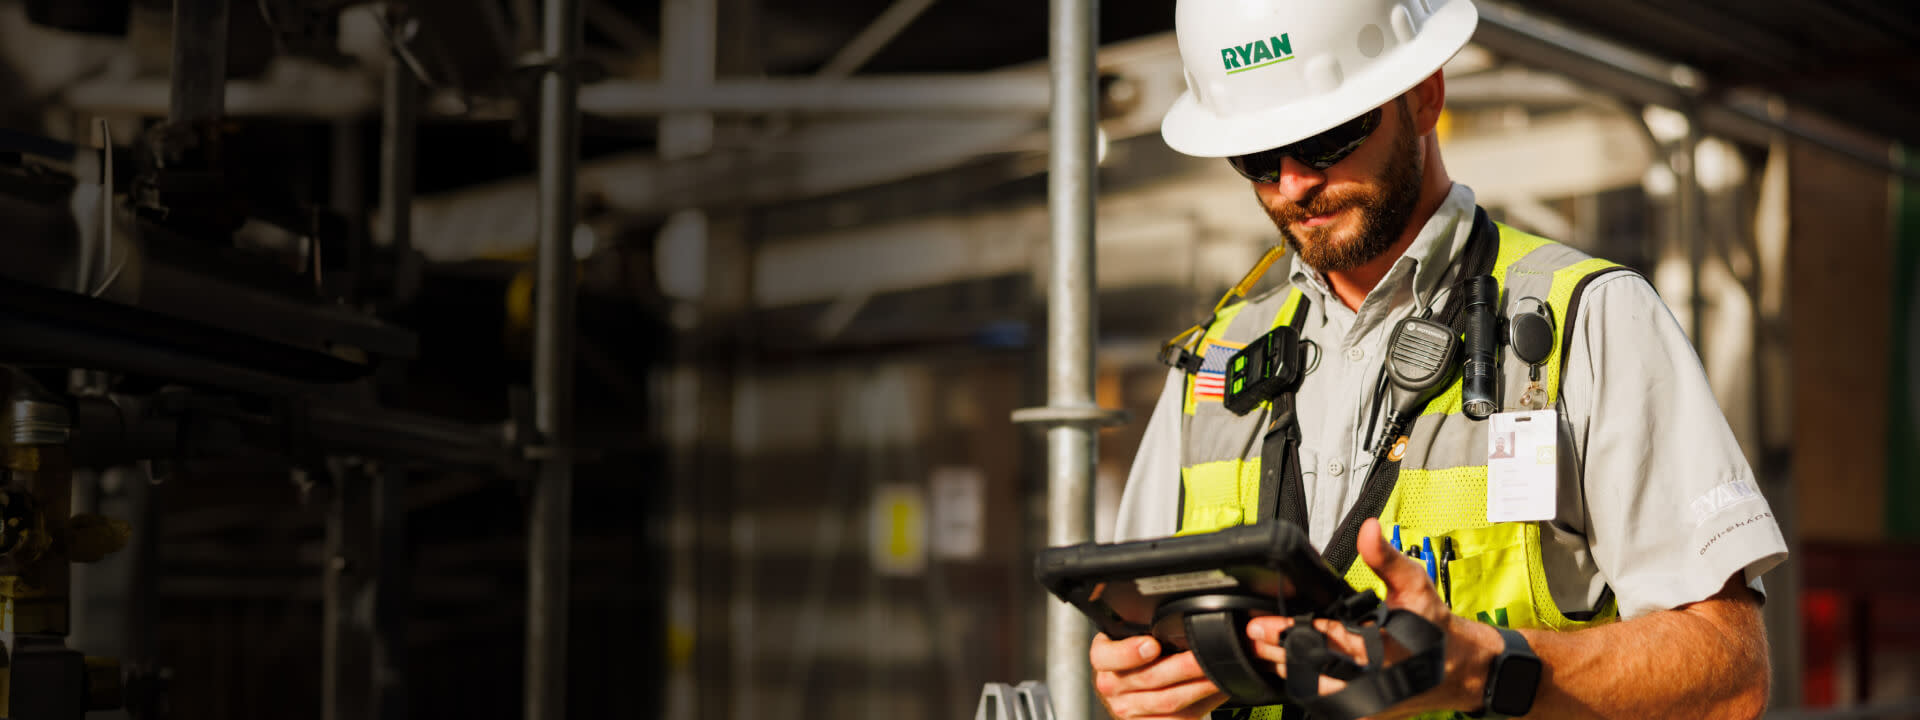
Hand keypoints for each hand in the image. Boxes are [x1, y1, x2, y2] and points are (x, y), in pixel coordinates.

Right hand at [1090, 633, 1229, 718]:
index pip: (1106, 656)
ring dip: (1198, 686)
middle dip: (1182, 666)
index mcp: (1104, 658)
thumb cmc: (1137, 661)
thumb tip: (1184, 620)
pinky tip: (1213, 691)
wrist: (1134, 693)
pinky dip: (1201, 704)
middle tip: (1203, 656)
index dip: (1129, 652)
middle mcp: (1111, 686)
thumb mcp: (1132, 639)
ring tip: (1216, 672)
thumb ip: (1148, 630)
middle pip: (1148, 678)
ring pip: (1168, 701)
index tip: (1152, 645)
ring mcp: (1127, 710)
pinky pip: (1177, 719)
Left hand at [1242, 518, 1503, 717]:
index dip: (1292, 633)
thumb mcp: (1415, 585)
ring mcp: (1367, 702)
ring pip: (1314, 689)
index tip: (1262, 624)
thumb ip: (1386, 558)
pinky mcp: (1363, 712)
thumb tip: (1368, 529)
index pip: (1329, 641)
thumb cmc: (1435, 628)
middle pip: (1313, 668)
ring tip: (1260, 651)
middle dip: (1278, 651)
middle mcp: (1375, 680)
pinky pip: (1325, 701)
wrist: (1459, 670)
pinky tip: (1285, 669)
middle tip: (1251, 636)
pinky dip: (1303, 685)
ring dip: (1285, 670)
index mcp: (1387, 648)